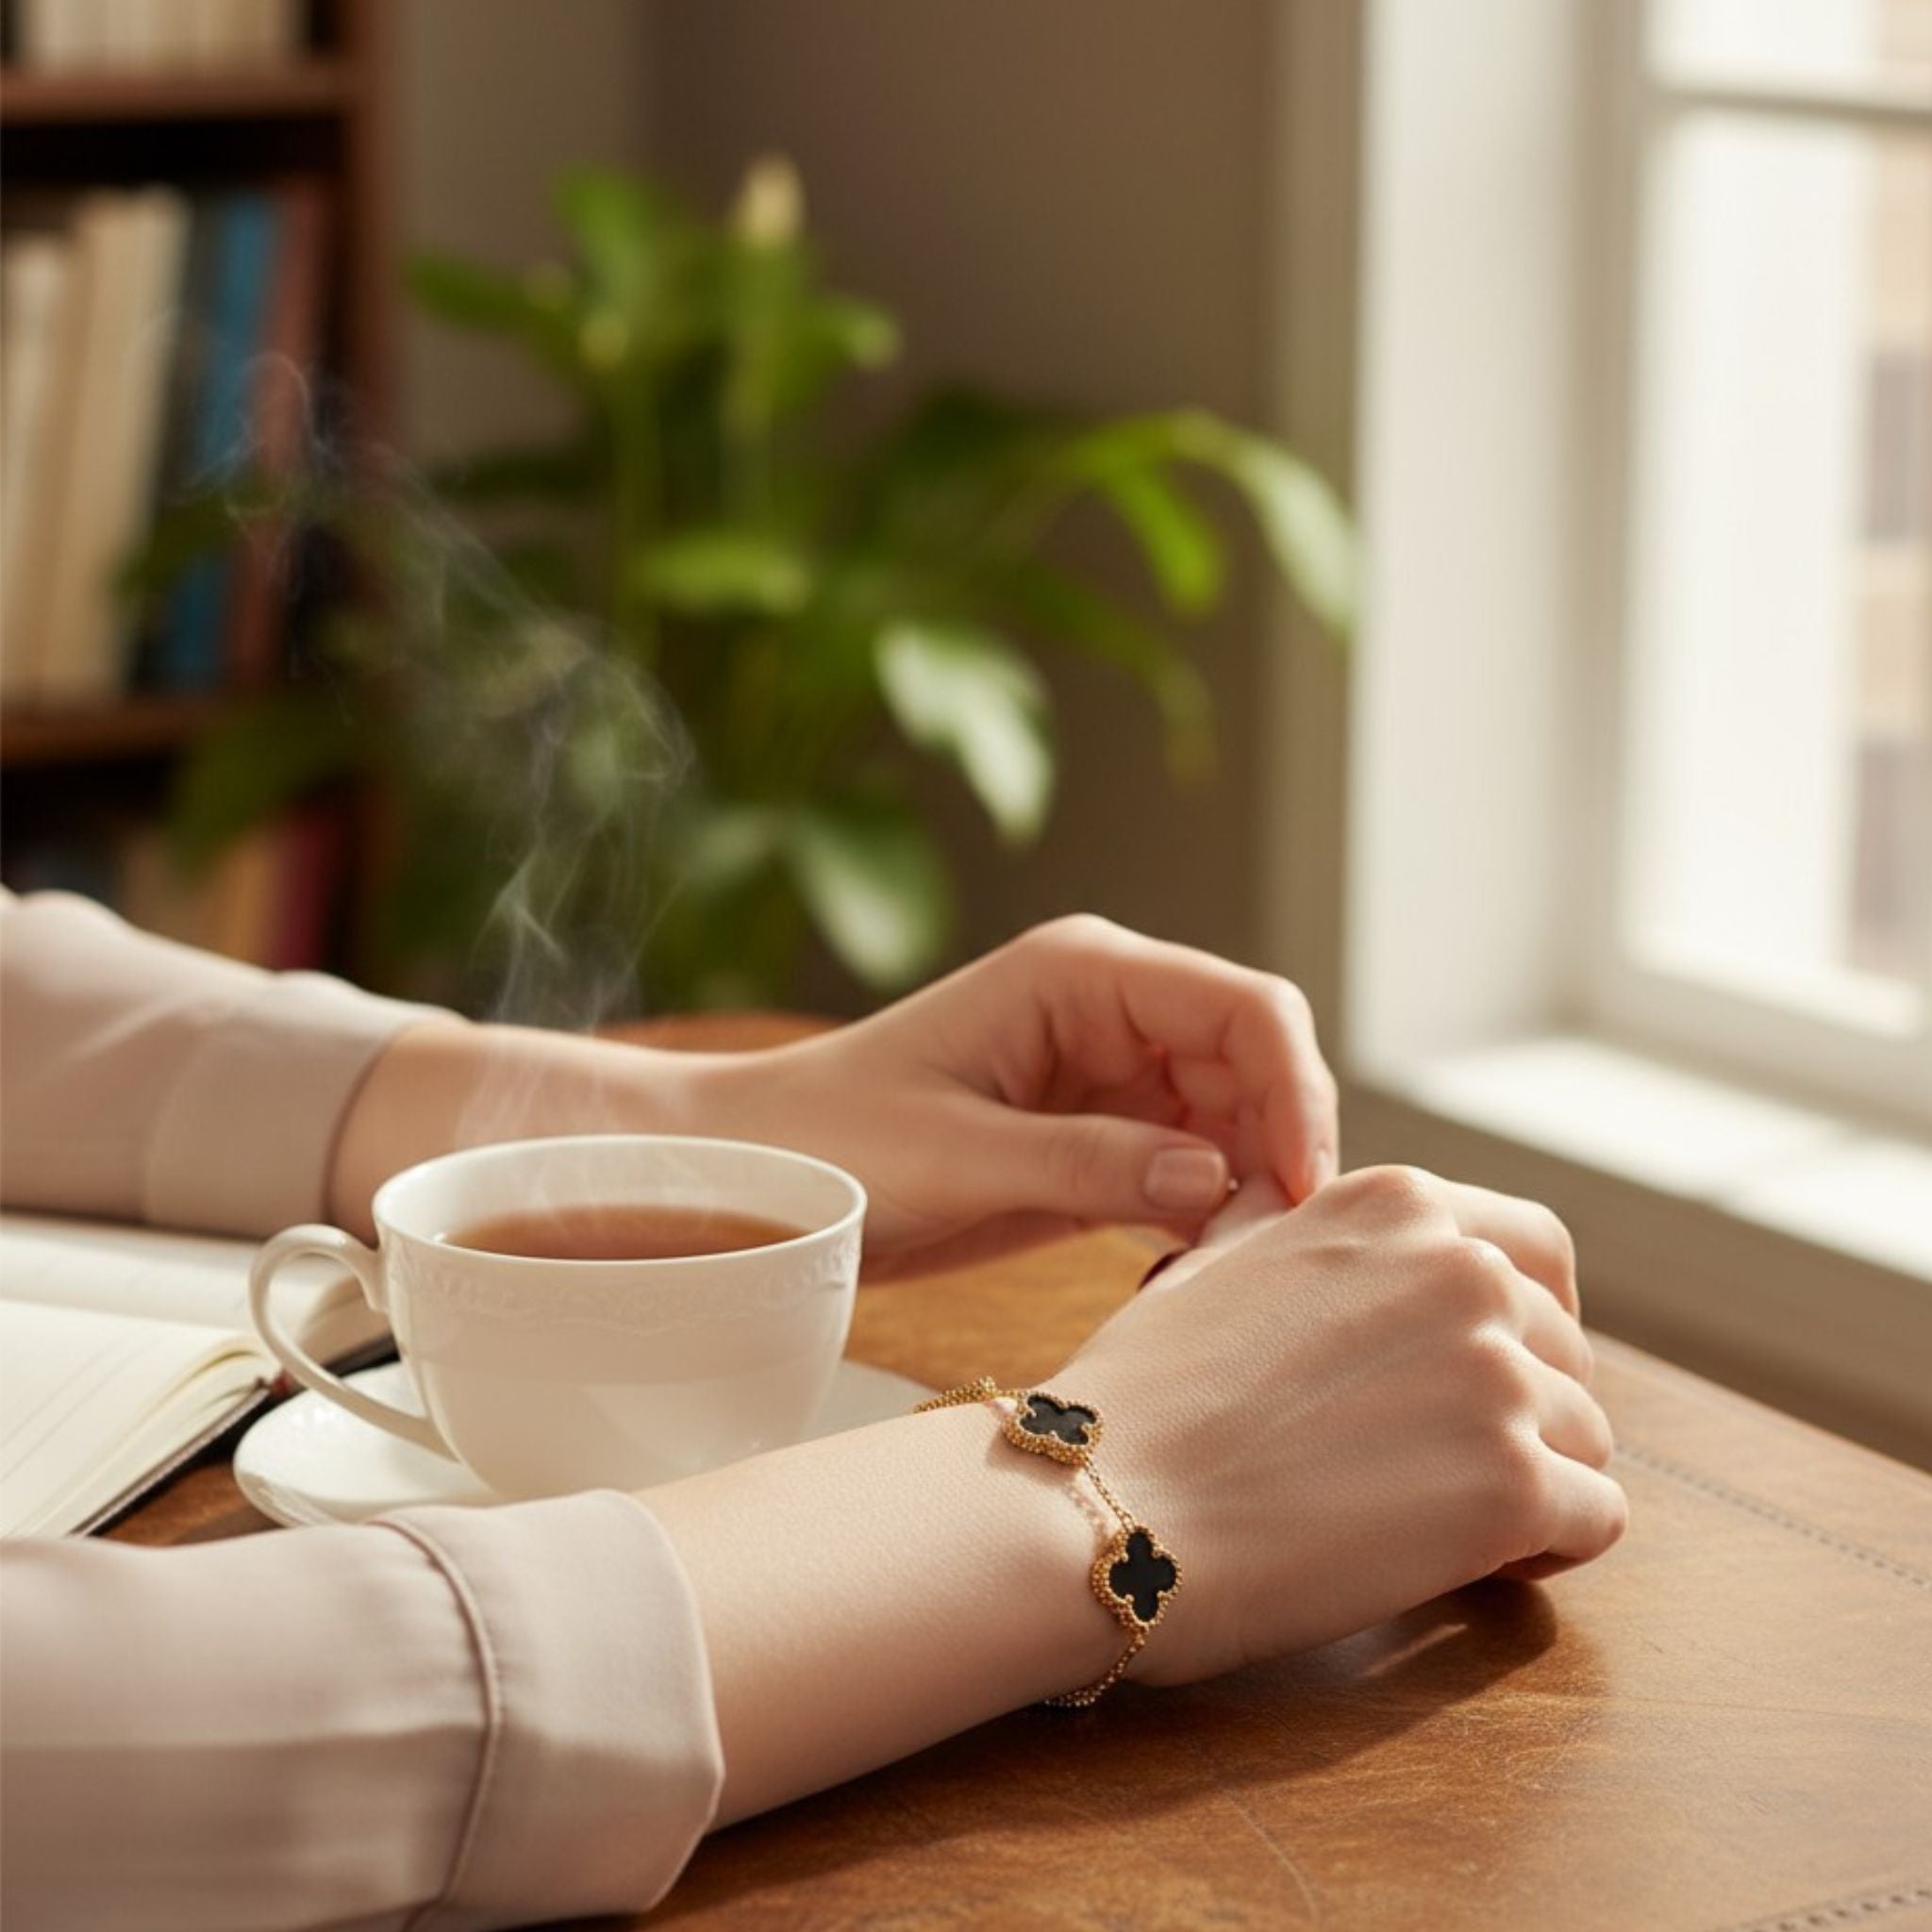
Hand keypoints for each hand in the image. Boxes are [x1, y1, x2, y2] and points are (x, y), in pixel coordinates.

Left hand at [707, 914, 1338, 1273]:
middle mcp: (1111, 1013)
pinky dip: (1205, 1222)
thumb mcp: (957, 1157)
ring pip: (1235, 1127)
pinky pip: (1189, 1173)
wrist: (755, 1179)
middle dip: (1279, 1154)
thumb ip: (1090, 1164)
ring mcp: (1110, 1079)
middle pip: (1255, 1069)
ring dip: (1248, 1196)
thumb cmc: (828, 1143)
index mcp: (1081, 975)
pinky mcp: (1098, 1141)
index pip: (1243, 1009)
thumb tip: (1220, 1179)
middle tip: (1265, 1257)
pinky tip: (1190, 1278)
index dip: (1295, 1090)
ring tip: (1225, 1277)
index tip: (1302, 1190)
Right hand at [1059, 1166, 1624, 1684]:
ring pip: (1585, 1439)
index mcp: (1395, 1206)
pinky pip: (1595, 1520)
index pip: (1536, 1252)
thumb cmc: (1139, 1396)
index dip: (1527, 1323)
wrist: (1103, 1503)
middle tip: (1428, 1470)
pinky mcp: (1513, 1485)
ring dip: (1527, 1484)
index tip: (1490, 1375)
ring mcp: (1496, 1374)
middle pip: (1565, 1354)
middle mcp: (1463, 1270)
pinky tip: (1464, 1561)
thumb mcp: (1217, 1262)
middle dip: (1517, 1414)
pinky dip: (1544, 1550)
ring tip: (1429, 1521)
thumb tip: (1313, 1223)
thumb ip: (1299, 1233)